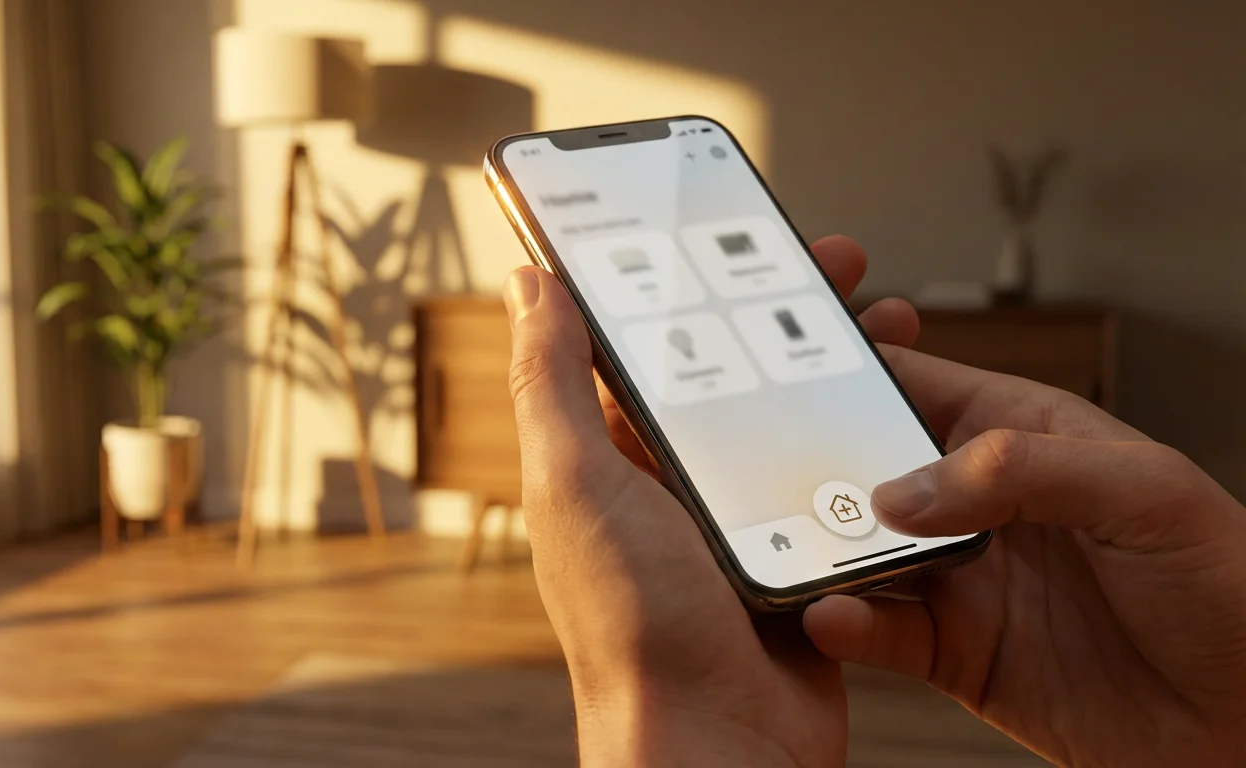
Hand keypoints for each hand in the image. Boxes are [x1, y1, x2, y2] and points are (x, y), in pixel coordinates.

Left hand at [504, 237, 916, 766]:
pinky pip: (833, 477)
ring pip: (792, 415)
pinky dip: (867, 438)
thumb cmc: (635, 627)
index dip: (688, 279)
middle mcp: (672, 480)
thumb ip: (551, 383)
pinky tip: (904, 407)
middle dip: (785, 309)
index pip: (648, 343)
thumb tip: (530, 284)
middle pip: (735, 368)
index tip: (731, 229)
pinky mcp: (796, 551)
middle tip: (836, 264)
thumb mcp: (577, 485)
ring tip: (886, 323)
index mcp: (612, 455)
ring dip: (838, 364)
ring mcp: (738, 515)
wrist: (720, 742)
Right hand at [803, 344, 1245, 766]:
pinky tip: (834, 614)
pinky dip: (846, 624)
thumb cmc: (1232, 588)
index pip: (915, 384)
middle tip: (769, 470)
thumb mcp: (1145, 491)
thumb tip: (906, 489)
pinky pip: (880, 631)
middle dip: (814, 464)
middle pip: (867, 468)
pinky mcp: (955, 651)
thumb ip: (1022, 468)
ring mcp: (965, 578)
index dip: (849, 366)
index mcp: (1021, 435)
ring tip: (790, 545)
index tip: (779, 361)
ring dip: (820, 548)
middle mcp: (981, 504)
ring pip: (861, 550)